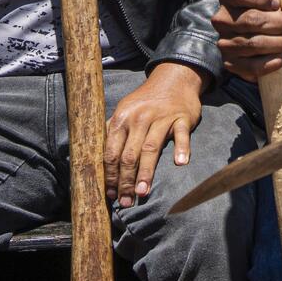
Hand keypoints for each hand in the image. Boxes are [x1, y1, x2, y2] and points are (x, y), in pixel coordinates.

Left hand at [106, 62, 205, 206]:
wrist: (174, 79)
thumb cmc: (146, 101)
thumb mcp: (125, 111)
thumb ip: (112, 132)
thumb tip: (99, 161)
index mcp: (122, 119)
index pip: (112, 152)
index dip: (110, 175)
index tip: (111, 194)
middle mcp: (139, 118)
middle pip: (130, 154)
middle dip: (126, 181)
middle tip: (126, 201)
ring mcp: (161, 117)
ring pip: (151, 148)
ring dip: (146, 172)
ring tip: (142, 192)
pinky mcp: (182, 117)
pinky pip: (181, 135)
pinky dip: (181, 148)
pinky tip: (180, 163)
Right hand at [212, 0, 281, 81]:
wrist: (278, 32)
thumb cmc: (280, 6)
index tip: (277, 4)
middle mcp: (221, 19)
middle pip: (250, 20)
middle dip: (278, 23)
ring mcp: (224, 42)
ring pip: (253, 44)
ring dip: (278, 43)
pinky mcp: (230, 63)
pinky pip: (251, 66)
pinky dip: (272, 62)